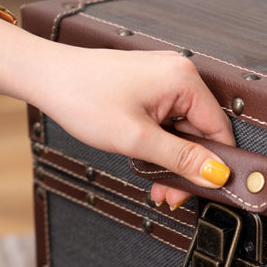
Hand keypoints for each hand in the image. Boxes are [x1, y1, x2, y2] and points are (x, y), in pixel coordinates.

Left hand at [0, 16, 234, 208]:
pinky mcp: (149, 86)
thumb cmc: (82, 97)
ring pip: (183, 130)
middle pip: (202, 132)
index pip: (220, 130)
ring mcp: (163, 78)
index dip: (214, 166)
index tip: (205, 191)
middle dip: (186, 167)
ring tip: (153, 181)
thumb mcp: (137, 140)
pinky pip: (167, 121)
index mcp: (184, 79)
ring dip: (171, 159)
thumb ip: (181, 159)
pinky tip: (145, 158)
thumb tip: (216, 173)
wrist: (46, 78)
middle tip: (169, 193)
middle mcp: (179, 73)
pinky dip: (159, 143)